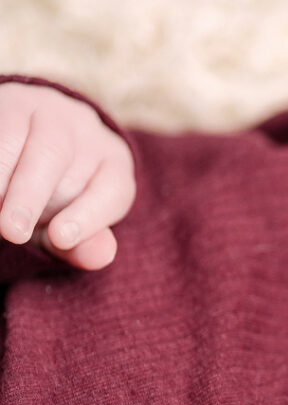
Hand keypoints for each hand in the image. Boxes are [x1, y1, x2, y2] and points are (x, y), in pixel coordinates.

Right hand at [0, 82, 134, 268]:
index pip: (113, 187)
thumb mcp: (70, 225)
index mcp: (113, 161)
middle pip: (57, 156)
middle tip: (12, 231)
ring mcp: (43, 108)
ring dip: (0, 177)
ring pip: (18, 136)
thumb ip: (83, 244)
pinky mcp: (9, 102)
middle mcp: (84, 128)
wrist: (26, 148)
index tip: (61, 238)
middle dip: (31, 197)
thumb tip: (102, 256)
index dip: (89, 215)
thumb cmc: (55, 200)